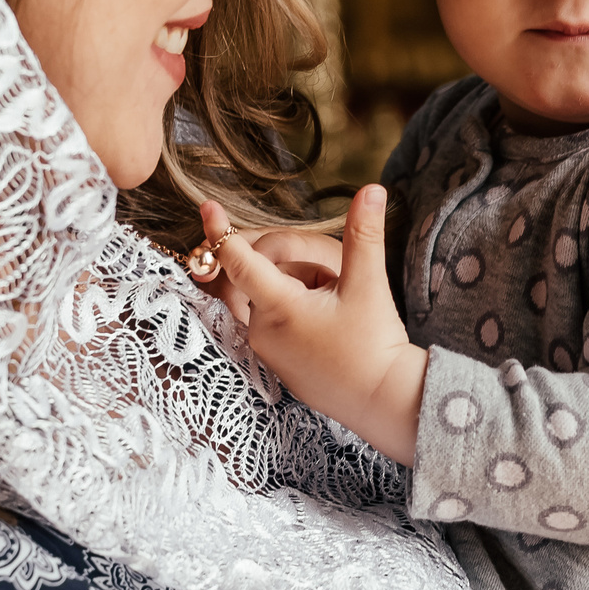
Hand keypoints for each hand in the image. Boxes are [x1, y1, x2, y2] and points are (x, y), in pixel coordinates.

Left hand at [197, 190, 425, 466]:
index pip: (238, 261)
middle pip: (260, 277)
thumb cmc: (374, 344)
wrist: (382, 400)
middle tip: (332, 282)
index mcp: (279, 306)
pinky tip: (329, 328)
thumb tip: (373, 189)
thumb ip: (364, 233)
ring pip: (268, 300)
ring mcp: (266, 350)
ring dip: (294, 290)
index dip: (220, 231)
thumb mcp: (368, 284)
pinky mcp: (275, 364)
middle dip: (291, 267)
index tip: (206, 206)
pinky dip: (293, 311)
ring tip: (335, 308)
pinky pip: (273, 323)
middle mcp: (262, 329)